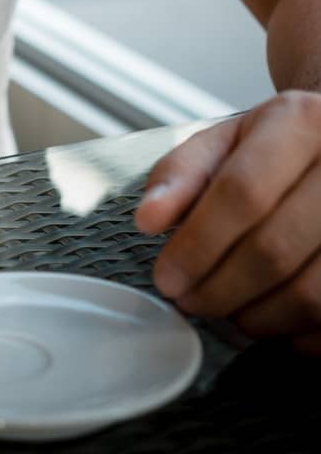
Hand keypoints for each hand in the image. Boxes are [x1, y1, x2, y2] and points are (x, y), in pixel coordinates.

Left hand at [134, 91, 320, 353]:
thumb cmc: (275, 149)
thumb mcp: (225, 141)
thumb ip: (180, 174)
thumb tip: (149, 219)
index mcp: (299, 122)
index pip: (243, 192)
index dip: (198, 243)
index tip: (167, 277)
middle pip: (274, 248)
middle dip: (219, 288)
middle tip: (190, 301)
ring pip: (310, 292)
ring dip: (258, 315)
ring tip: (228, 309)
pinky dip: (296, 330)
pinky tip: (272, 315)